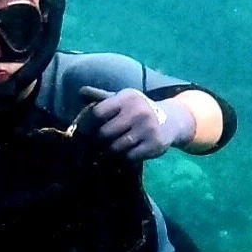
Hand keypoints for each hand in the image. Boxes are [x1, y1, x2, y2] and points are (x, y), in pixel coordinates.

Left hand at [76, 86, 194, 160]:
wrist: (171, 120)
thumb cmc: (138, 110)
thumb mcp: (123, 100)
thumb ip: (101, 98)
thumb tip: (80, 92)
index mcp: (127, 98)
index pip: (98, 112)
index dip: (89, 124)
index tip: (87, 131)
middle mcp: (138, 111)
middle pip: (104, 133)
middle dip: (97, 141)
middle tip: (95, 145)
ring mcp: (147, 129)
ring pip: (115, 148)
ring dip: (108, 153)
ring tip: (106, 152)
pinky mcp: (154, 145)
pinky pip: (129, 157)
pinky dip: (122, 159)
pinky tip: (121, 156)